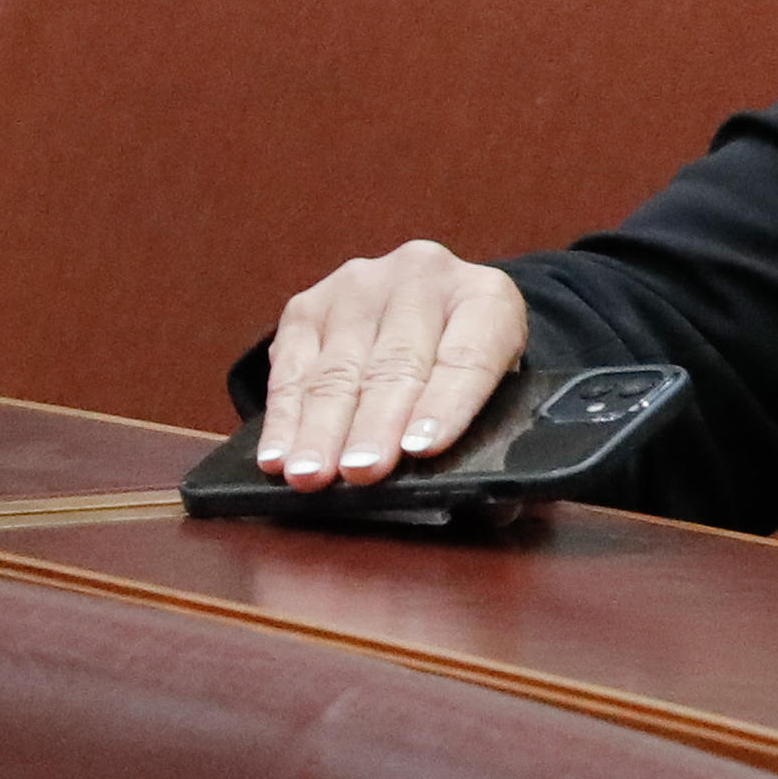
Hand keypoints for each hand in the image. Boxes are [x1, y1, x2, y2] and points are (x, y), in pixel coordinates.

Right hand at [258, 244, 525, 488]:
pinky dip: (283, 417)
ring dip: (321, 428)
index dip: (445, 403)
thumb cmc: (465, 371)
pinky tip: (277, 455)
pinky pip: (291, 366)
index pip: (469, 354)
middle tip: (361, 472)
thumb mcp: (500, 390)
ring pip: (338, 367)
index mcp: (486, 298)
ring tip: (310, 474)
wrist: (427, 313)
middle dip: (375, 424)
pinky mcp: (310, 304)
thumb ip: (498, 437)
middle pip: (397, 362)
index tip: (422, 448)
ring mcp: (362, 285)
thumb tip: (490, 502)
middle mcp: (423, 277)